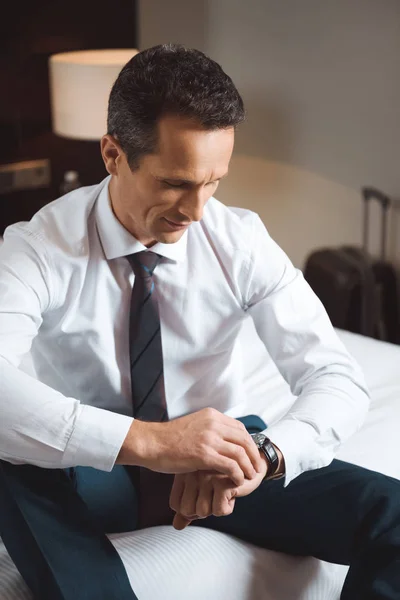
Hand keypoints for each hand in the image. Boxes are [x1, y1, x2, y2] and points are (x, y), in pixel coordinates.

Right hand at [117, 407, 264, 486]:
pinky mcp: (204, 454)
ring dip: (248, 467)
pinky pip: (230, 466)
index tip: (251, 455)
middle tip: (256, 468)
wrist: (151, 443)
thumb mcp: (193, 426)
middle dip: (253, 455)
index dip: (248, 442)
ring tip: (249, 478)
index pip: (239, 428)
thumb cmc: (168, 439)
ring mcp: (209, 438)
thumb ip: (208, 430)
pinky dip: (238, 475)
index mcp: (211, 415)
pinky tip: (237, 482)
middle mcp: (213, 424)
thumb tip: (221, 441)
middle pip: (244, 439)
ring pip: (240, 453)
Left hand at [170, 454, 268, 529]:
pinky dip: (228, 507)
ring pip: (202, 512)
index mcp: (183, 473)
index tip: (204, 496)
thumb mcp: (203, 493)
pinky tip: (233, 492)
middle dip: (204, 509)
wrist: (251, 465)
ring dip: (217, 507)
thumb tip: (177, 526)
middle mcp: (192, 473)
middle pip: (187, 511)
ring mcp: (206, 476)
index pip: (175, 505)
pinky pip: (219, 511)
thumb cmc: (224, 480)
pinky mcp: (222, 482)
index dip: (191, 508)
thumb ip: (188, 509)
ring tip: (224, 491)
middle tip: (215, 494)